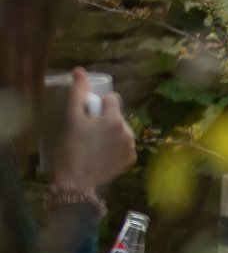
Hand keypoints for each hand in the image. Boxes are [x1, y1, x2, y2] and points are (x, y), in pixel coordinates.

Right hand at [50, 70, 134, 191]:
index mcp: (115, 119)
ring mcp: (132, 147)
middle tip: (86, 132)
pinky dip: (114, 147)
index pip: (111, 99)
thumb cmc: (71, 148)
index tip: (86, 115)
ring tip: (92, 144)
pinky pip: (123, 145)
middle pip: (116, 116)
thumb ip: (78, 93)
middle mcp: (129, 131)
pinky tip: (100, 154)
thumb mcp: (71, 119)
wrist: (76, 182)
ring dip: (109, 133)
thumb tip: (80, 70)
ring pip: (120, 130)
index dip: (97, 105)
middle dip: (103, 119)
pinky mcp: (131, 160)